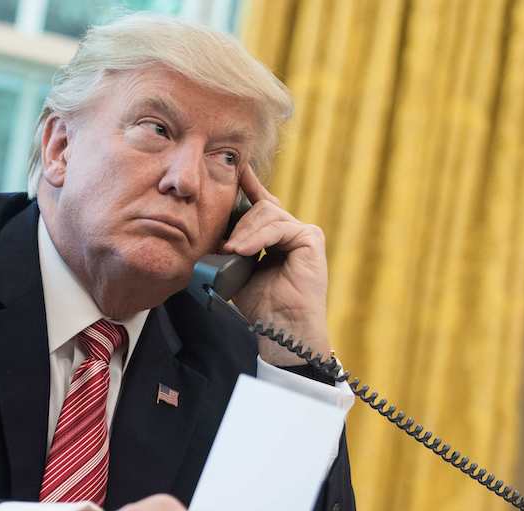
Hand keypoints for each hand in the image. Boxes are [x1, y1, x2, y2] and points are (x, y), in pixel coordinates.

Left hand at [223, 165, 331, 365]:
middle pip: (260, 208)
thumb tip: (212, 229)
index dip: (247, 185)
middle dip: (238, 225)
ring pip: (268, 214)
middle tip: (225, 247)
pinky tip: (245, 250)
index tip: (234, 168)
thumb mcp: (236, 270)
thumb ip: (231, 246)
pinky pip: (279, 226)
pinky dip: (259, 237)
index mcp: (275, 236)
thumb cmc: (260, 306)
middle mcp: (291, 231)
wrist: (281, 329)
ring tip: (233, 252)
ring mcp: (304, 233)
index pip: (259, 204)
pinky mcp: (311, 239)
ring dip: (245, 232)